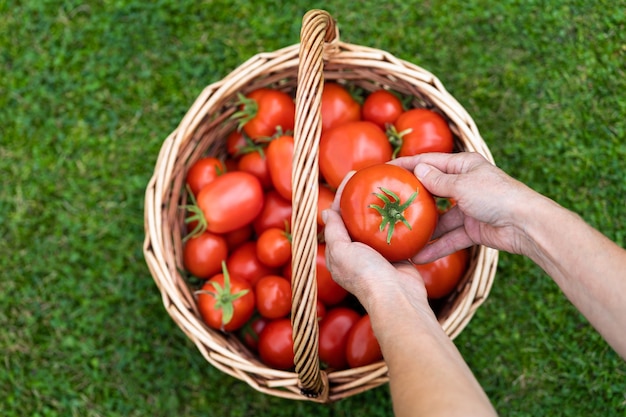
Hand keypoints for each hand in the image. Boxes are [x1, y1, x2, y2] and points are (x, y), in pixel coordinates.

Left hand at [322, 176, 428, 313]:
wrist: (397, 298)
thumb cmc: (365, 276)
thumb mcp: (342, 252)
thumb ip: (334, 232)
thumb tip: (326, 213)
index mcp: (339, 254)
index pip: (337, 218)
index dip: (342, 196)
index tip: (352, 176)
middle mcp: (357, 254)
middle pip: (357, 219)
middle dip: (362, 199)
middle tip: (370, 178)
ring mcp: (378, 255)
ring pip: (377, 225)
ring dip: (380, 207)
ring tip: (386, 187)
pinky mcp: (398, 256)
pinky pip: (396, 234)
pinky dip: (398, 220)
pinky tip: (402, 205)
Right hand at [391, 152, 542, 262]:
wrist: (526, 225)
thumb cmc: (497, 196)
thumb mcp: (462, 185)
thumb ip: (437, 181)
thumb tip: (418, 169)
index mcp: (464, 165)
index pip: (429, 163)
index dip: (406, 165)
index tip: (384, 169)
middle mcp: (465, 184)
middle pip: (432, 191)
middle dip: (411, 199)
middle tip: (386, 204)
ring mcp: (468, 208)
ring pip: (439, 218)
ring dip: (422, 229)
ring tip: (399, 234)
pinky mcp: (473, 229)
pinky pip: (450, 238)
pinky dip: (437, 246)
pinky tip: (419, 255)